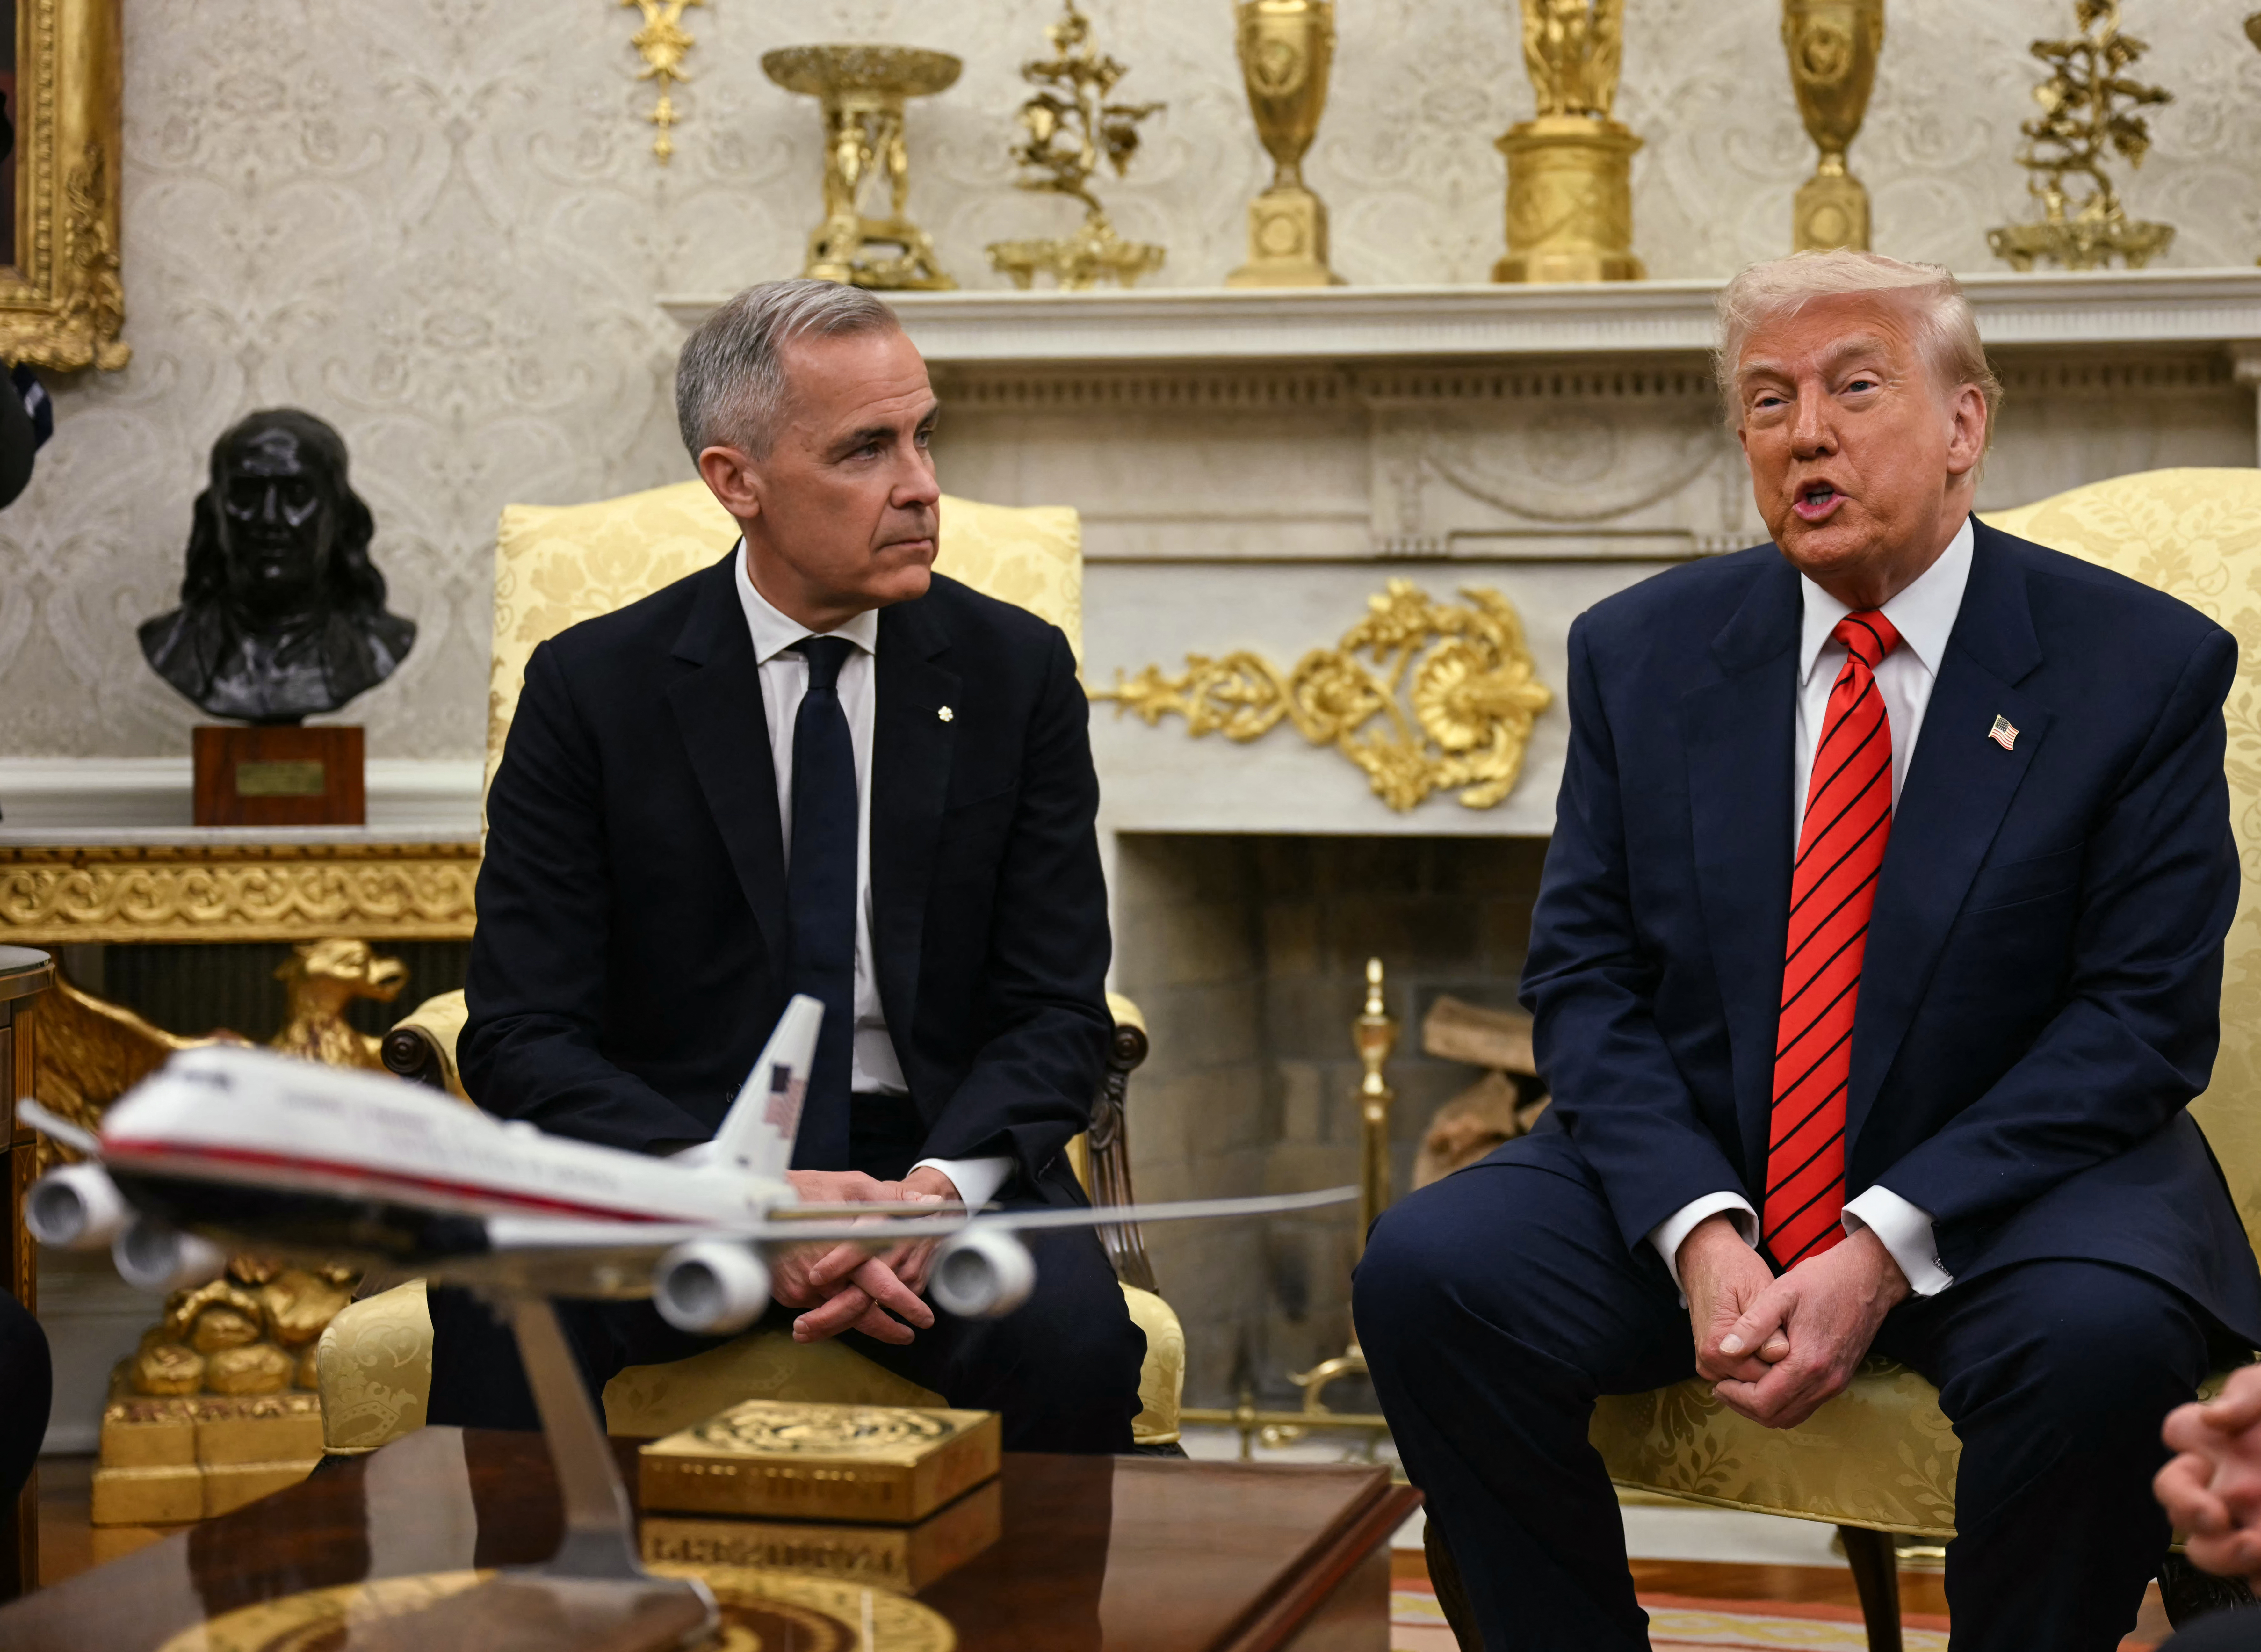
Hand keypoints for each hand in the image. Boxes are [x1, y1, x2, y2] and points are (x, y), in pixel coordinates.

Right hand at [773, 1170, 946, 1345]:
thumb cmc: (811, 1190)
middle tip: (907, 1336)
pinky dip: (836, 1316)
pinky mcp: (788, 1293)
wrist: (758, 1199)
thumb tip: (932, 1201)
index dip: (906, 1305)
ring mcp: (802, 1289)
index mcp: (846, 1251)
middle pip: (860, 1314)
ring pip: (839, 1317)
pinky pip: (818, 1310)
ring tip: (889, 1332)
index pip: (882, 1286)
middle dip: (886, 1329)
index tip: (924, 1319)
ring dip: (863, 1327)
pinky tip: (849, 1315)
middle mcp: (824, 1277)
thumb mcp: (855, 1188)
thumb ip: (894, 1201)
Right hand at [1680, 1215, 1788, 1385]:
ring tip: (1776, 1334)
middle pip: (1759, 1383)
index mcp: (1719, 1348)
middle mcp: (1710, 1363)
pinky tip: (1765, 1341)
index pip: (1767, 1378)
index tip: (1794, 1335)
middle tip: (1788, 1333)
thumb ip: (1768, 1327)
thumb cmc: (1734, 1270)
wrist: (1706, 1259)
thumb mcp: (1758, 1290)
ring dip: (1769, 1364)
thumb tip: (1780, 1354)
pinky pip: (1743, 1375)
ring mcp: (1709, 1365)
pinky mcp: (1711, 1362)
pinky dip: (1759, 1363)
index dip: (1788, 1361)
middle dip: (1779, 1365)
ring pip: (1753, 1382)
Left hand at [1710, 1227, 1908, 1429]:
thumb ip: (1752, 1325)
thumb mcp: (1781, 1293)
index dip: (1735, 1397)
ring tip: (1740, 1385)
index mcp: (1808, 1362)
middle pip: (1776, 1417)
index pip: (1763, 1402)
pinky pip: (1806, 1405)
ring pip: (1791, 1416)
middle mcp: (1825, 1382)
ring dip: (1763, 1407)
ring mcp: (1835, 1383)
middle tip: (1724, 1387)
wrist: (1870, 1277)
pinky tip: (1765, 1380)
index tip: (1718, 1382)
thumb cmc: (1824, 1280)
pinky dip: (1782, 1402)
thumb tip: (1724, 1351)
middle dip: (1744, 1406)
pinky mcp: (1840, 1379)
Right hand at [2157, 1365, 2260, 1577]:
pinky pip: (2259, 1581)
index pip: (2176, 1445)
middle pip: (2181, 1510)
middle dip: (2189, 1514)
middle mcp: (2223, 1486)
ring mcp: (2250, 1523)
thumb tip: (2214, 1418)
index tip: (2200, 1468)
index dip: (2178, 1451)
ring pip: (2212, 1551)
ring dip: (2225, 1556)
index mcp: (2214, 1442)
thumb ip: (2247, 1396)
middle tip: (2217, 1518)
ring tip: (2255, 1549)